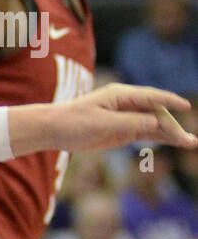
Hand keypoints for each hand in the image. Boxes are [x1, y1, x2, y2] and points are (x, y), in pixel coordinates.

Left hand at [37, 84, 196, 154]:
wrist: (53, 130)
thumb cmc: (73, 122)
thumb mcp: (101, 123)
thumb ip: (129, 123)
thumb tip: (156, 123)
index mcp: (120, 95)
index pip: (151, 97)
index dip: (170, 102)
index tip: (186, 106)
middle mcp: (127, 104)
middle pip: (157, 113)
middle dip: (173, 126)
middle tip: (187, 140)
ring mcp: (126, 117)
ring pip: (154, 124)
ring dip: (171, 133)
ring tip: (190, 142)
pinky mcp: (123, 130)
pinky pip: (146, 133)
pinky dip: (160, 137)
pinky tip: (174, 142)